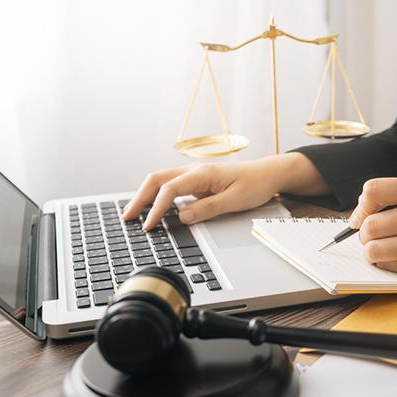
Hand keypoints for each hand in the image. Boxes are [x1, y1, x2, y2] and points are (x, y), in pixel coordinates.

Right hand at [122, 153, 328, 229]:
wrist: (269, 174)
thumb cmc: (256, 184)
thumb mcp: (235, 201)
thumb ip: (208, 209)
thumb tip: (182, 217)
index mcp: (203, 173)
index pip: (170, 190)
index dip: (156, 209)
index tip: (148, 226)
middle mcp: (195, 170)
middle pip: (157, 180)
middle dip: (140, 198)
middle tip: (127, 217)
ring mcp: (195, 174)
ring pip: (162, 181)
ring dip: (146, 195)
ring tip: (135, 213)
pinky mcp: (198, 181)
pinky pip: (172, 186)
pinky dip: (158, 195)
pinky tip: (154, 208)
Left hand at [348, 178, 396, 275]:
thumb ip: (391, 198)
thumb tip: (354, 220)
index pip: (373, 190)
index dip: (361, 205)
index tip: (362, 215)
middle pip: (370, 226)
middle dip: (364, 232)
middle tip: (373, 233)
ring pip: (374, 250)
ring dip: (371, 250)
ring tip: (382, 245)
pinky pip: (389, 266)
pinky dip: (386, 261)